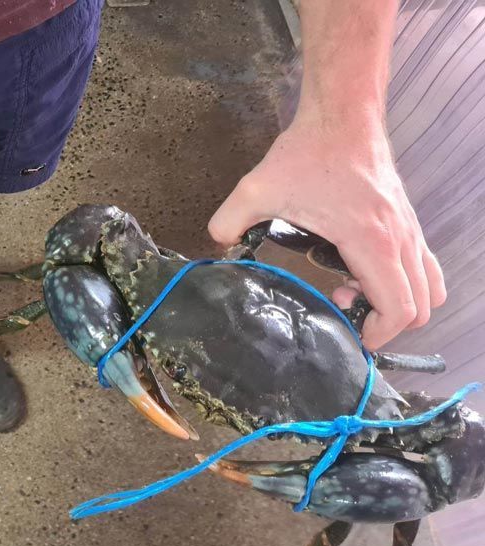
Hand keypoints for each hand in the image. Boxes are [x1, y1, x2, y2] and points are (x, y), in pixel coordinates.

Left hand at [208, 114, 445, 348]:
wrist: (342, 113)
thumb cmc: (308, 151)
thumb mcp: (256, 188)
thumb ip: (228, 220)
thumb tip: (215, 244)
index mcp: (372, 242)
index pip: (399, 308)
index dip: (377, 334)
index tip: (346, 331)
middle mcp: (402, 239)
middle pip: (420, 307)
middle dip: (384, 321)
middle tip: (343, 305)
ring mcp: (410, 228)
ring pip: (429, 287)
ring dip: (397, 299)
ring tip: (355, 288)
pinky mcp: (407, 219)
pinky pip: (423, 264)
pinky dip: (403, 278)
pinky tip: (360, 265)